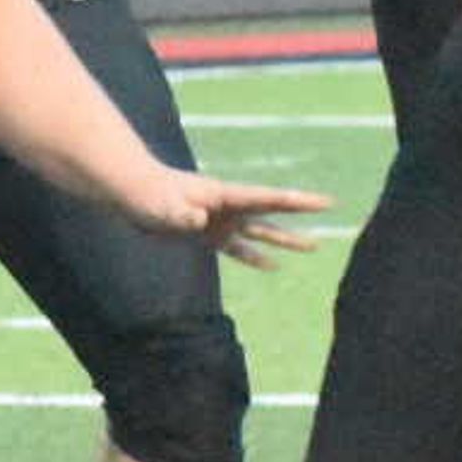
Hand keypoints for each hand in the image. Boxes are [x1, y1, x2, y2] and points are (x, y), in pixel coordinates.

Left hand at [116, 166, 333, 267]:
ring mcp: (222, 221)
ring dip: (286, 239)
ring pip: (261, 232)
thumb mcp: (164, 206)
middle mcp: (229, 208)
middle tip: (329, 209)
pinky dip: (255, 258)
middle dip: (301, 212)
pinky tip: (272, 267)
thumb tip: (199, 220)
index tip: (326, 202)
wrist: (132, 194)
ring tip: (313, 245)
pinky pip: (238, 249)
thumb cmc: (148, 196)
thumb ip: (182, 214)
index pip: (268, 199)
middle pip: (272, 212)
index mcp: (225, 197)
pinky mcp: (210, 235)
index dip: (298, 202)